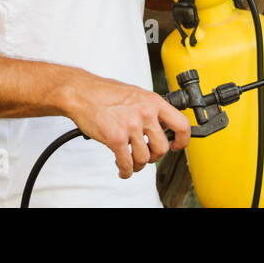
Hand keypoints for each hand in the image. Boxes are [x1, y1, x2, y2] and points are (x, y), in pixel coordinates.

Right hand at [68, 74, 191, 178]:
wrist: (81, 93)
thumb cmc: (104, 92)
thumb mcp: (136, 93)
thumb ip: (150, 108)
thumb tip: (161, 124)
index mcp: (153, 102)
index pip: (181, 124)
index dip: (182, 140)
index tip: (176, 146)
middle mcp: (145, 114)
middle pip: (162, 147)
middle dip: (154, 156)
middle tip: (146, 154)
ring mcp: (131, 126)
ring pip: (144, 158)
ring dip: (137, 164)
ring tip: (130, 160)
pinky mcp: (116, 138)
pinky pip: (127, 163)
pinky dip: (125, 170)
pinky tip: (122, 167)